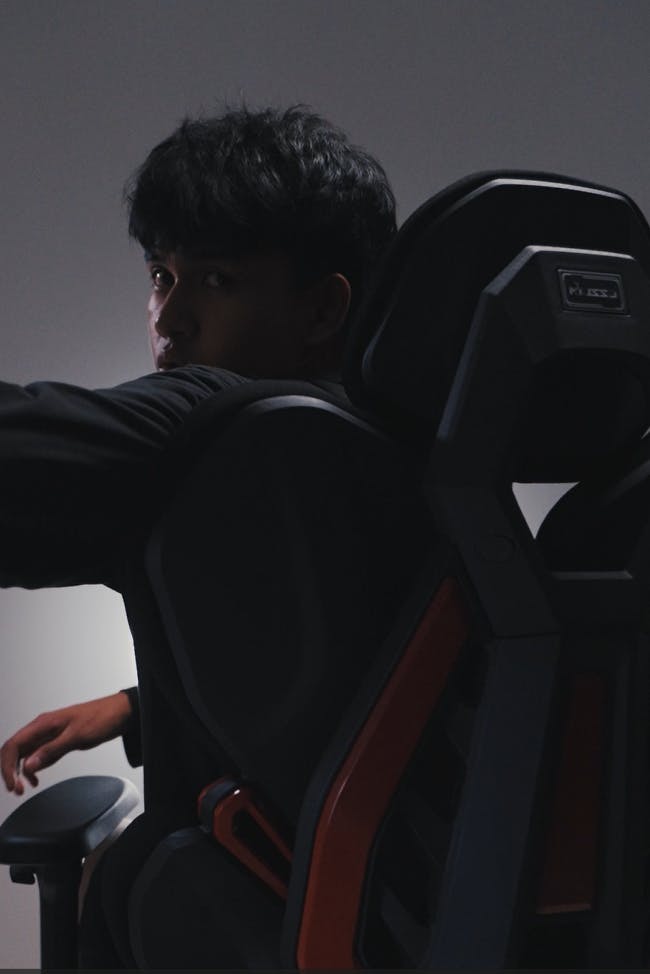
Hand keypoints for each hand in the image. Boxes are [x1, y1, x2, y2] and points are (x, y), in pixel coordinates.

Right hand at [1, 691, 133, 795]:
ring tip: (23, 788)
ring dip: (20, 772)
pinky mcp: (57, 741)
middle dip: (10, 770)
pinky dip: (33, 769)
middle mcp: (42, 728)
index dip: (7, 766)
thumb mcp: (77, 735)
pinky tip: (35, 779)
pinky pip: (38, 756)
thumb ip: (52, 750)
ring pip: (24, 754)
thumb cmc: (101, 717)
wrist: (119, 713)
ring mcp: (49, 735)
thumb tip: (28, 765)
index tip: (12, 784)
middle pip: (14, 750)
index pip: (13, 745)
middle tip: (17, 790)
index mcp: (43, 723)